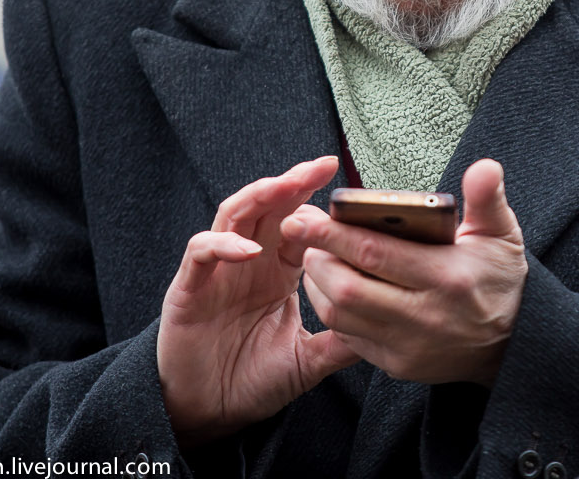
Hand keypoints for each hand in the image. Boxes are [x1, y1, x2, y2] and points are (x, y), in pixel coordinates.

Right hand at [156, 156, 359, 443]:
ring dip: (260, 196)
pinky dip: (224, 244)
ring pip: (235, 214)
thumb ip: (340, 341)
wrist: (206, 412)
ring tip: (286, 185)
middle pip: (270, 207)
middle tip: (323, 165)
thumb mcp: (307, 360)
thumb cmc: (252, 380)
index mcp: (277, 272)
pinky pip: (202, 251)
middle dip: (294, 182)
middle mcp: (248, 262)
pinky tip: (249, 250)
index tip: (352, 198)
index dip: (321, 208)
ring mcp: (218, 271)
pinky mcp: (189, 288)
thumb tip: (389, 329)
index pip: (299, 226)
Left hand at [284, 158, 526, 386]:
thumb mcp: (502, 235)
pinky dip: (333, 310)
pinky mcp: (398, 365)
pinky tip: (330, 287)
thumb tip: (483, 167)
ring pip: (341, 316)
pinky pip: (350, 337)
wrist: (511, 344)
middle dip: (317, 258)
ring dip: (318, 285)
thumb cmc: (499, 279)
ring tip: (315, 256)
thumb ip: (488, 199)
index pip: (376, 253)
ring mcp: (409, 346)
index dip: (334, 234)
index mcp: (448, 278)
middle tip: (302, 233)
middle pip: (348, 289)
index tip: (305, 216)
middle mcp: (426, 317)